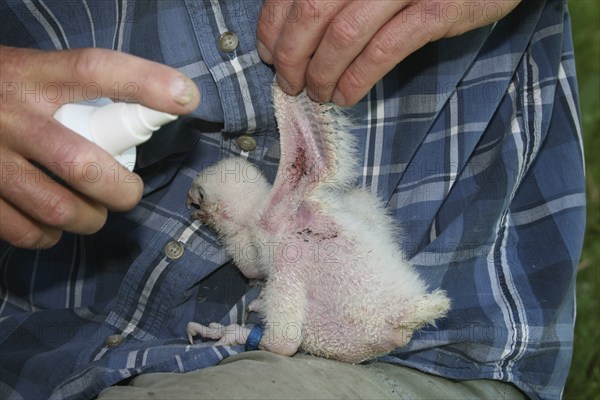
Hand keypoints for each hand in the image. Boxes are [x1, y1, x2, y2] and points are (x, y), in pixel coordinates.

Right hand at [0, 46, 199, 248]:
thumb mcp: (33, 72)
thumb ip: (77, 91)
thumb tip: (147, 114)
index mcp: (34, 75)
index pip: (95, 70)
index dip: (146, 82)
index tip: (186, 96)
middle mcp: (12, 115)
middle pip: (82, 164)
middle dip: (121, 191)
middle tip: (130, 192)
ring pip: (58, 208)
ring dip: (90, 218)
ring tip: (95, 211)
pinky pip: (25, 230)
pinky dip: (49, 234)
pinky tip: (53, 223)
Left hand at [257, 0, 520, 105]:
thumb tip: (288, 31)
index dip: (272, 25)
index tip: (267, 53)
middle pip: (311, 12)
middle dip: (292, 56)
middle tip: (289, 83)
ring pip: (344, 34)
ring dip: (321, 73)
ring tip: (316, 94)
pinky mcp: (437, 10)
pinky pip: (384, 50)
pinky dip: (357, 78)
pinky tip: (345, 96)